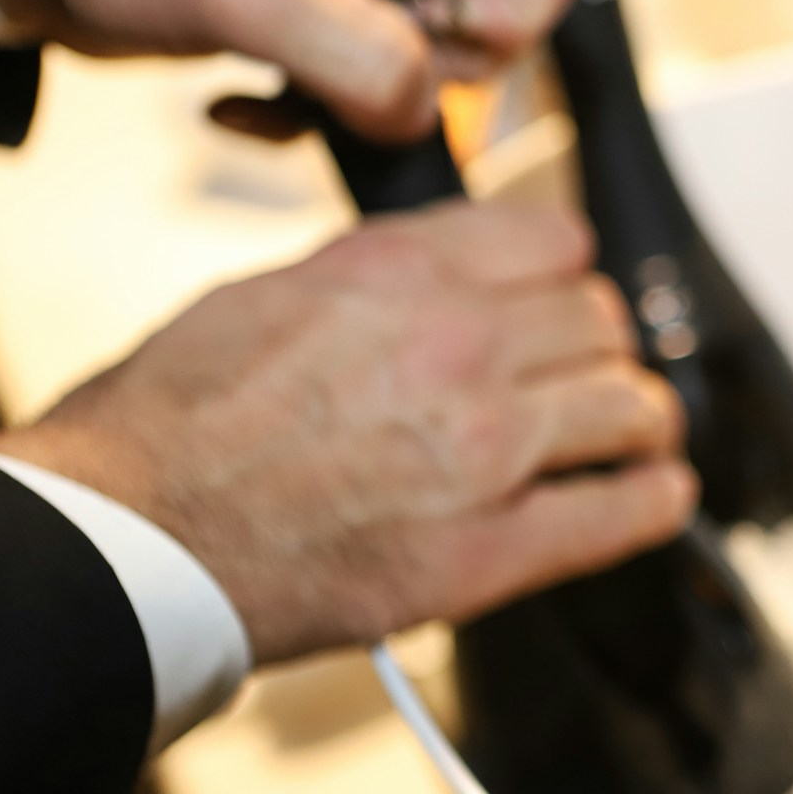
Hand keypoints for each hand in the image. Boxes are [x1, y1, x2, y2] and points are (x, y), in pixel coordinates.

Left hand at [0, 0, 594, 141]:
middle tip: (358, 55)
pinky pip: (396, 66)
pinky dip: (342, 99)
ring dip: (384, 87)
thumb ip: (359, 53)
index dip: (514, 8)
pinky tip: (269, 92)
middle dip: (441, 57)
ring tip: (302, 72)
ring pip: (454, 44)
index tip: (430, 34)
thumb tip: (421, 108)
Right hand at [0, 199, 694, 666]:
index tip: (560, 301)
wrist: (134, 539)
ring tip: (630, 435)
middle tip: (585, 377)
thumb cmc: (173, 424)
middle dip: (599, 349)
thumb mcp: (269, 292)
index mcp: (402, 272)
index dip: (565, 274)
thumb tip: (452, 275)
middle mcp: (459, 345)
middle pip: (603, 322)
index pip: (557, 241)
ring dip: (636, 420)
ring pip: (633, 407)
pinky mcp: (492, 552)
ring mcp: (486, 450)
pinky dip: (655, 500)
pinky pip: (624, 512)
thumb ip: (381, 277)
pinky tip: (658, 493)